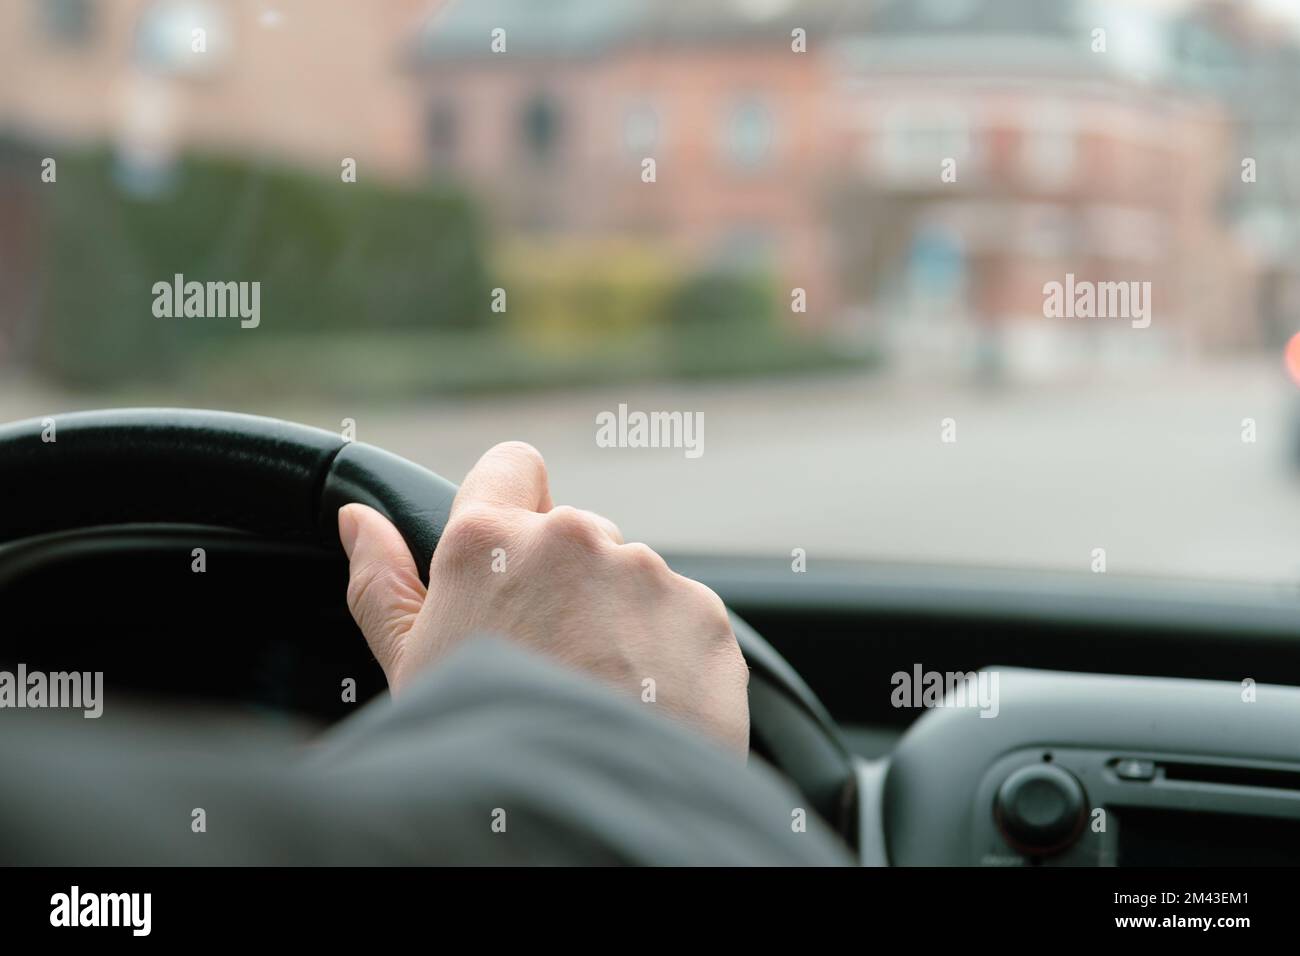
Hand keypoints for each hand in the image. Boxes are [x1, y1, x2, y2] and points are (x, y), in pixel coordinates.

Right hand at [337, 441, 749, 754]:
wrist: (583, 818)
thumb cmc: (485, 746)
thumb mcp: (413, 671)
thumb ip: (382, 584)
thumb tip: (356, 520)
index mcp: (490, 543)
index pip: (510, 466)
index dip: (513, 504)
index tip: (515, 556)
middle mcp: (572, 538)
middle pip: (575, 532)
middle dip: (568, 580)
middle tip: (553, 657)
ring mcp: (645, 573)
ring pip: (631, 578)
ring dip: (620, 619)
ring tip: (600, 693)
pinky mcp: (703, 612)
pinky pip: (682, 617)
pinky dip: (669, 653)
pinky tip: (644, 705)